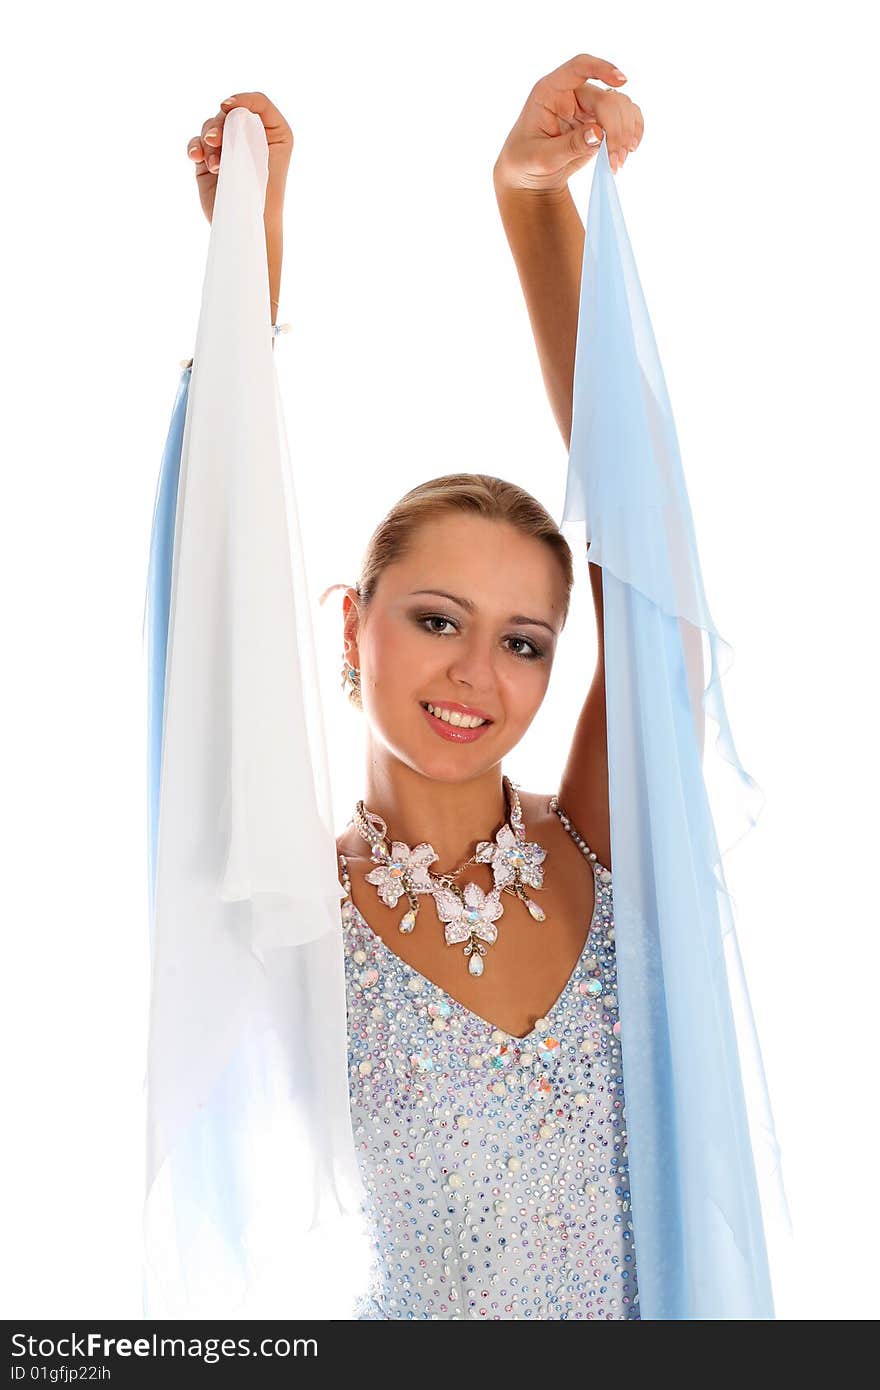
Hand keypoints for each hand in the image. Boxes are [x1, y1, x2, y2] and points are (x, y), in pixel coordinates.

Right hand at [186, 91, 293, 223]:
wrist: (250, 227)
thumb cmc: (264, 194)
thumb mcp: (265, 152)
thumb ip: (248, 126)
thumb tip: (224, 109)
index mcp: (274, 133)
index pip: (258, 103)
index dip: (242, 99)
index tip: (227, 107)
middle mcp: (251, 138)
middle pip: (230, 114)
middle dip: (218, 124)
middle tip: (215, 140)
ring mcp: (229, 150)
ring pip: (211, 128)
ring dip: (208, 141)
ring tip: (214, 164)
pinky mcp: (210, 163)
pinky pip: (198, 145)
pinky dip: (195, 148)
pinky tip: (196, 157)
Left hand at [493, 53, 643, 195]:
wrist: (529, 176)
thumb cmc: (525, 161)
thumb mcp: (541, 158)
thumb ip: (569, 145)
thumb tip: (599, 134)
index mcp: (550, 92)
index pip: (578, 67)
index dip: (601, 69)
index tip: (622, 81)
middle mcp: (572, 94)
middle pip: (606, 98)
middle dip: (616, 128)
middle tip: (615, 159)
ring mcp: (588, 107)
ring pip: (621, 106)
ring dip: (626, 133)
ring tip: (618, 162)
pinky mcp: (600, 122)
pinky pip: (626, 117)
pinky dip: (632, 132)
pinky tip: (628, 151)